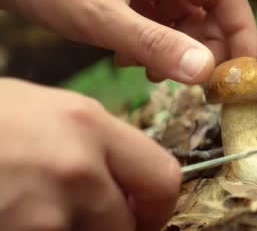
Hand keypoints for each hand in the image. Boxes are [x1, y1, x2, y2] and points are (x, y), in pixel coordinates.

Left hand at [0, 0, 256, 82]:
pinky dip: (153, 46)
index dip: (241, 31)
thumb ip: (156, 45)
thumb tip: (207, 74)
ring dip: (176, 50)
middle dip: (206, 47)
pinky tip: (131, 62)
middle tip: (202, 85)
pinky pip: (157, 23)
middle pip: (207, 7)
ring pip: (182, 19)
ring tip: (154, 74)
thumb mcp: (101, 16)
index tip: (245, 71)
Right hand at [0, 78, 180, 229]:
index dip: (158, 206)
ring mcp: (49, 210)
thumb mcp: (51, 109)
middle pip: (128, 223)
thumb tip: (126, 175)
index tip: (145, 213)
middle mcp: (79, 167)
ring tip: (40, 210)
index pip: (164, 178)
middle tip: (90, 218)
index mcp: (90, 124)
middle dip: (114, 226)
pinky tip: (20, 218)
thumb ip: (99, 140)